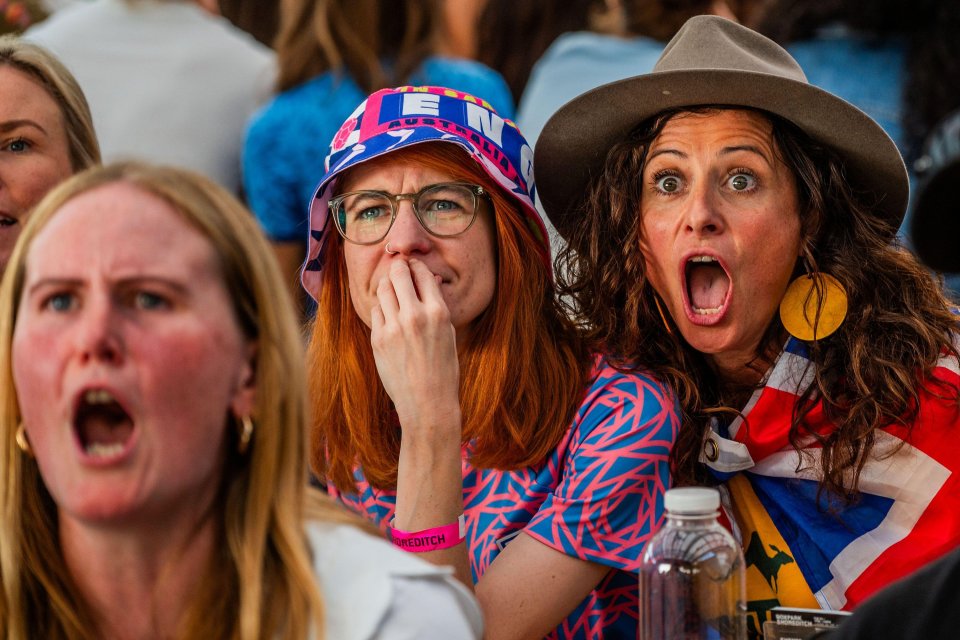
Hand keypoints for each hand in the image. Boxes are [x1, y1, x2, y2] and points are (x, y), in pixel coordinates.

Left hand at [370, 258, 460, 438]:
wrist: (428, 403)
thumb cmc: (443, 369)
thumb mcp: (449, 334)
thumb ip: (437, 307)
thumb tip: (429, 282)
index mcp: (438, 312)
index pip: (421, 274)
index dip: (415, 265)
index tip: (412, 264)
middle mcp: (414, 315)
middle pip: (398, 274)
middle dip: (397, 267)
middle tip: (398, 266)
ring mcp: (394, 327)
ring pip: (383, 290)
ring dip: (388, 285)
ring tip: (392, 288)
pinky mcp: (378, 339)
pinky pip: (376, 311)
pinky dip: (382, 308)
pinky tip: (389, 313)